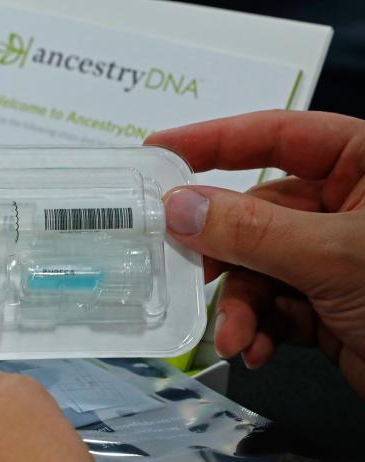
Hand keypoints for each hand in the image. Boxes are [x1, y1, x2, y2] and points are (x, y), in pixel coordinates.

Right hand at [146, 110, 364, 397]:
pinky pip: (271, 305)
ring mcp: (329, 255)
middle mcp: (343, 204)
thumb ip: (252, 231)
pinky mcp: (324, 303)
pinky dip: (259, 328)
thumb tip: (179, 206)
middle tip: (182, 266)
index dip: (211, 139)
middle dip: (223, 252)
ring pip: (256, 267)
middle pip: (253, 214)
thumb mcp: (336, 255)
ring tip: (236, 337)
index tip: (156, 149)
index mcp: (362, 163)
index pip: (274, 134)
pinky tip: (257, 349)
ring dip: (240, 305)